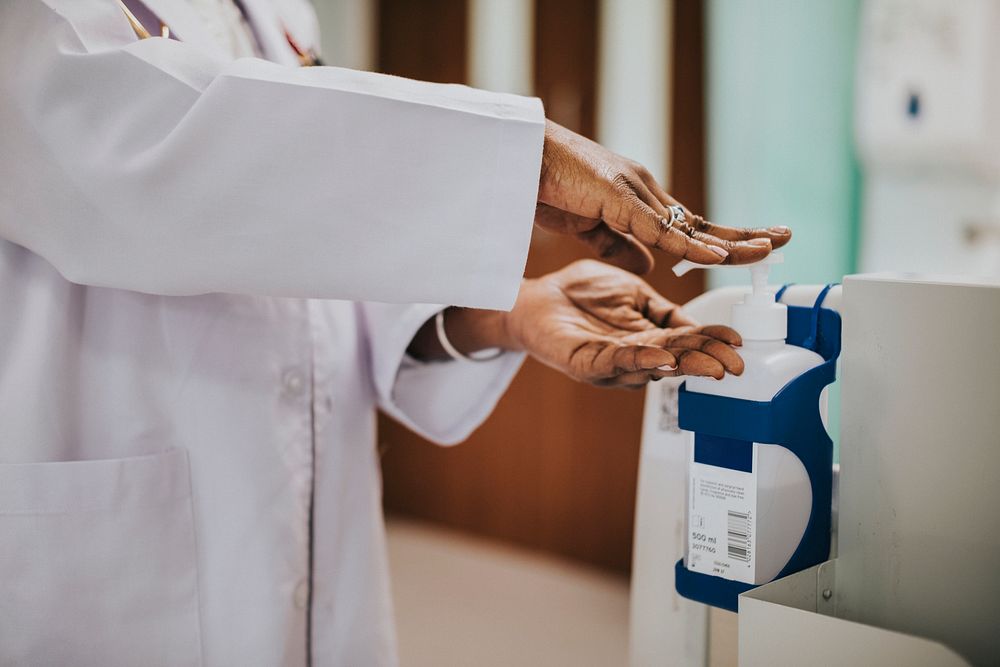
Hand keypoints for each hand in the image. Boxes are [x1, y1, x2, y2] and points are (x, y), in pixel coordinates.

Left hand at [504, 260, 744, 387]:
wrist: (534, 297)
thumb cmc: (581, 295)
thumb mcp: (634, 294)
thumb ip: (664, 309)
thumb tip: (698, 321)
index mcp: (648, 337)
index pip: (687, 341)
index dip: (713, 342)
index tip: (739, 342)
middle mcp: (633, 355)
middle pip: (677, 360)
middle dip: (707, 361)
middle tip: (734, 364)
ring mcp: (610, 363)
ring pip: (651, 366)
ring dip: (682, 365)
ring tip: (709, 365)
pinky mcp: (584, 363)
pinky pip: (614, 362)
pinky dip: (640, 360)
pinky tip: (661, 358)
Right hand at [536, 120, 790, 272]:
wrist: (516, 157)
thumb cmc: (545, 184)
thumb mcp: (588, 226)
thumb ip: (619, 245)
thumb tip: (649, 265)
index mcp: (636, 200)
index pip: (686, 224)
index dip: (718, 239)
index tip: (749, 248)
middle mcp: (643, 192)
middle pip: (701, 220)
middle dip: (742, 233)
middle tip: (784, 238)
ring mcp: (633, 192)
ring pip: (690, 224)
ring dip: (731, 239)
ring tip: (769, 247)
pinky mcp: (616, 198)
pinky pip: (659, 228)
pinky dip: (690, 244)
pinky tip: (717, 255)